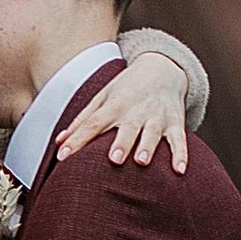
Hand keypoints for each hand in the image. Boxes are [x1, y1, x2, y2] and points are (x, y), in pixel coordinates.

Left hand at [58, 48, 190, 174]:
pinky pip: (179, 139)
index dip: (77, 139)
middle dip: (121, 143)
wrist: (163, 69)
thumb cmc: (126, 88)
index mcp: (114, 104)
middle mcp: (136, 110)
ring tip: (141, 161)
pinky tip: (179, 170)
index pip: (93, 123)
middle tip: (113, 159)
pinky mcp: (175, 122)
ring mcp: (157, 115)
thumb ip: (82, 120)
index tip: (63, 156)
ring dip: (148, 146)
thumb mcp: (103, 97)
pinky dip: (181, 155)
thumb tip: (59, 142)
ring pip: (153, 132)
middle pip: (127, 127)